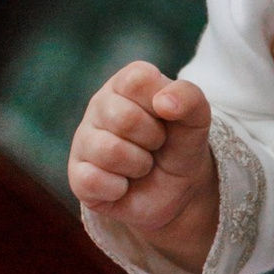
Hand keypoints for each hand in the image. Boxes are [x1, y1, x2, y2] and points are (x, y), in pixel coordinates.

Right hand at [66, 62, 219, 273]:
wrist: (174, 192)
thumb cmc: (179, 147)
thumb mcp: (196, 120)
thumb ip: (190, 98)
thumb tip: (164, 102)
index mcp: (125, 83)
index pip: (138, 80)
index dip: (162, 104)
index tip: (168, 117)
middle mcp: (99, 105)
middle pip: (125, 118)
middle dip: (153, 139)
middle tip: (156, 145)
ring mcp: (84, 140)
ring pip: (109, 151)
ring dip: (139, 165)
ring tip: (141, 166)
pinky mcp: (77, 174)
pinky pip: (93, 180)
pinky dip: (119, 188)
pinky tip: (123, 185)